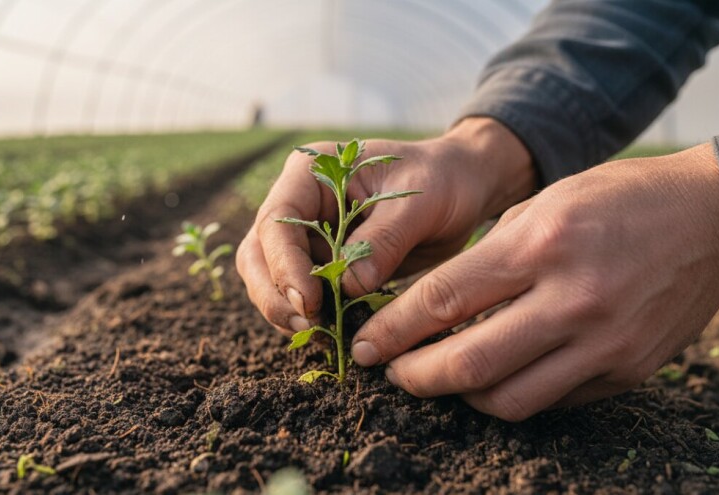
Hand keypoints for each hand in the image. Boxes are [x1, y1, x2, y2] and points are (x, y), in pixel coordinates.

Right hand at [236, 118, 535, 333]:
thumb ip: (383, 240)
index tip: (310, 301)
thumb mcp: (419, 202)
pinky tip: (332, 336)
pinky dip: (309, 318)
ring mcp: (305, 236)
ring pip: (269, 279)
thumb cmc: (440, 181)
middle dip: (275, 294)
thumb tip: (348, 287)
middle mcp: (297, 204)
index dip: (285, 265)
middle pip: (258, 254)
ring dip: (286, 311)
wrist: (460, 188)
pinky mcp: (321, 265)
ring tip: (320, 336)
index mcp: (310, 173)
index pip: (277, 221)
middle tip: (307, 326)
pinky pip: (300, 295)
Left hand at [351, 143, 718, 420]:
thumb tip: (435, 306)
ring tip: (442, 375)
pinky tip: (498, 373)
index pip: (444, 300)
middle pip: (468, 363)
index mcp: (541, 246)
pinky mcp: (627, 371)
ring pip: (507, 399)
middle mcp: (572, 300)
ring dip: (461, 394)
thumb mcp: (544, 203)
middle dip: (415, 376)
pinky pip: (551, 400)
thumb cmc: (618, 199)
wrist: (713, 218)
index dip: (394, 329)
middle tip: (392, 372)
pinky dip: (512, 392)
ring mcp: (605, 343)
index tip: (366, 344)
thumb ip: (488, 257)